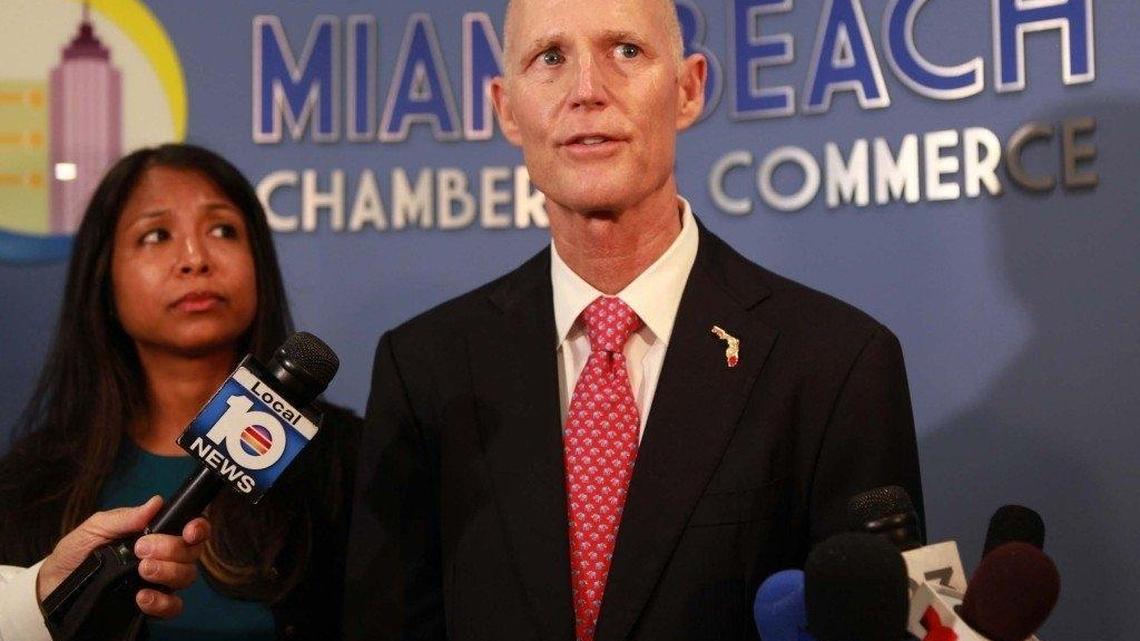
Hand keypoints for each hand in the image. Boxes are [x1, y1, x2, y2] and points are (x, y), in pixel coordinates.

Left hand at [36, 495, 210, 617]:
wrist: (53, 587)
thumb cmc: (76, 553)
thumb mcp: (94, 529)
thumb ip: (124, 518)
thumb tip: (156, 503)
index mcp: (155, 535)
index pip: (190, 529)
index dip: (198, 528)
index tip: (188, 531)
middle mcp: (164, 558)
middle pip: (192, 553)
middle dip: (172, 549)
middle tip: (142, 549)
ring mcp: (160, 583)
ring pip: (187, 577)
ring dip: (168, 572)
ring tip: (142, 570)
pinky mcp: (152, 607)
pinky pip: (173, 607)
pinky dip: (161, 601)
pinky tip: (141, 597)